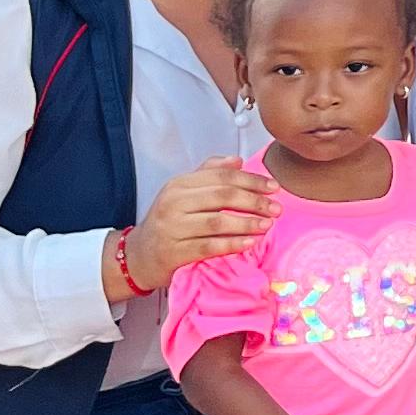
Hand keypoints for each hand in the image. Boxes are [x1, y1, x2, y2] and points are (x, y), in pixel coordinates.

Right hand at [129, 157, 278, 287]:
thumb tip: (236, 160)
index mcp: (179, 184)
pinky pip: (208, 246)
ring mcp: (172, 228)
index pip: (221, 176)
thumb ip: (209, 173)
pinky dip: (232, 244)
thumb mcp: (183, 192)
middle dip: (254, 201)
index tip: (274, 187)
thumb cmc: (168, 222)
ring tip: (266, 225)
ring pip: (217, 221)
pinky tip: (249, 243)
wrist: (139, 255)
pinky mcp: (174, 252)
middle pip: (222, 196)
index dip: (251, 180)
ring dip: (247, 223)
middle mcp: (173, 203)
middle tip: (276, 208)